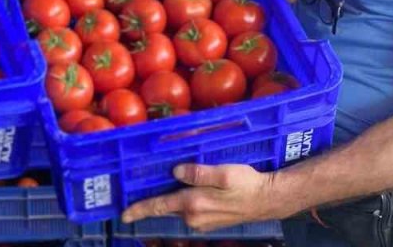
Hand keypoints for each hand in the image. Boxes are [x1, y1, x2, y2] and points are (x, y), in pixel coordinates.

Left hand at [120, 163, 284, 231]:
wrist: (268, 200)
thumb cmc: (247, 184)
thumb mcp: (224, 174)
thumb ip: (198, 173)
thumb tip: (175, 172)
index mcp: (193, 204)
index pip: (159, 207)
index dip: (139, 210)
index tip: (123, 215)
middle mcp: (193, 216)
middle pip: (165, 208)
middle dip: (149, 204)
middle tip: (134, 195)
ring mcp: (201, 221)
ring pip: (176, 209)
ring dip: (166, 202)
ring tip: (155, 189)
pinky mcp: (209, 221)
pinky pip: (187, 210)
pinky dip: (179, 202)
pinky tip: (180, 192)